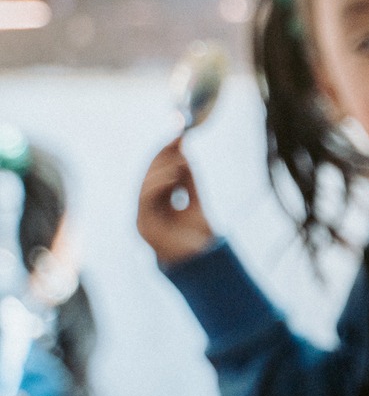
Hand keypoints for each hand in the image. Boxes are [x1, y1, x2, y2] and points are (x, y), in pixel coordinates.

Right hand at [136, 138, 215, 266]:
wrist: (200, 262)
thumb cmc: (197, 236)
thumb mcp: (196, 201)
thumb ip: (189, 181)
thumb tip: (185, 154)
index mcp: (159, 199)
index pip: (159, 169)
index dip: (167, 151)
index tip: (179, 133)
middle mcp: (148, 205)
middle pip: (149, 173)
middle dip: (163, 155)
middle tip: (178, 140)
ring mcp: (142, 214)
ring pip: (145, 183)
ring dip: (163, 169)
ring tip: (182, 161)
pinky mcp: (142, 223)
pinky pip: (145, 198)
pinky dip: (158, 185)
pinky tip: (172, 177)